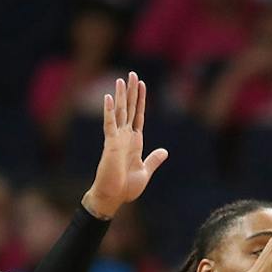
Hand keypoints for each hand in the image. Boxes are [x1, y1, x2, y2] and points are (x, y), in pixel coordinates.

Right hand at [82, 73, 168, 217]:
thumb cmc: (126, 188)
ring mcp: (117, 139)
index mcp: (135, 141)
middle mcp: (125, 136)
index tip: (141, 84)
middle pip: (128, 109)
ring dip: (120, 96)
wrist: (113, 198)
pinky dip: (108, 111)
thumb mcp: (145, 171)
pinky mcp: (110, 144)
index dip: (140, 100)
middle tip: (132, 74)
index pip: (138, 115)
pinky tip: (107, 97)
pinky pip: (109, 124)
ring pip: (119, 112)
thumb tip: (164, 151)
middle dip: (131, 92)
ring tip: (122, 79)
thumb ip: (154, 160)